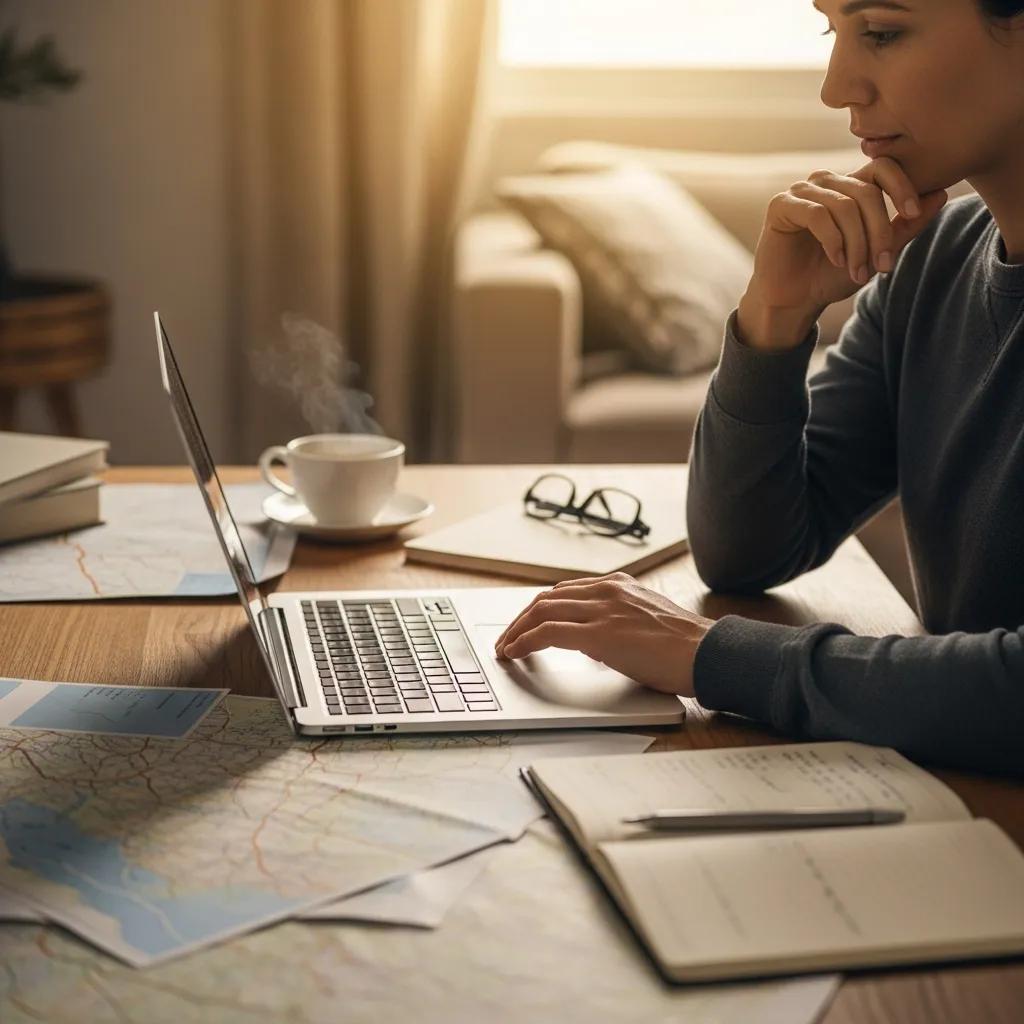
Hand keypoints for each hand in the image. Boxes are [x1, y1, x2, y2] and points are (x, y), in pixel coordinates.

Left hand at [493, 572, 714, 697]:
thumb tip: (598, 647)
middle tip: (506, 637)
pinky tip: (514, 652)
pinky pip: (548, 633)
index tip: (527, 623)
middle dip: (521, 618)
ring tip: (504, 647)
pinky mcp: (600, 635)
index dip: (540, 608)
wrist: (709, 653)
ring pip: (541, 611)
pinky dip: (525, 641)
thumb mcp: (648, 624)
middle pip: (547, 598)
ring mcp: (603, 610)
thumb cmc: (687, 648)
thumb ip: (620, 626)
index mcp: (620, 585)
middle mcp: (608, 591)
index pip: (566, 591)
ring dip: (516, 630)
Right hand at [740, 156, 948, 347]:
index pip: (883, 167)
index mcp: (850, 187)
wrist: (794, 300)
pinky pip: (817, 215)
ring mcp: (801, 191)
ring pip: (844, 206)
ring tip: (858, 271)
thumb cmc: (831, 275)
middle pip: (866, 192)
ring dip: (857, 244)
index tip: (913, 213)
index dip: (902, 186)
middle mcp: (826, 182)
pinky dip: (833, 241)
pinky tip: (836, 260)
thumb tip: (941, 194)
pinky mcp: (781, 205)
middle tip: (883, 265)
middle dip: (879, 232)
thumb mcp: (877, 253)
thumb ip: (906, 226)